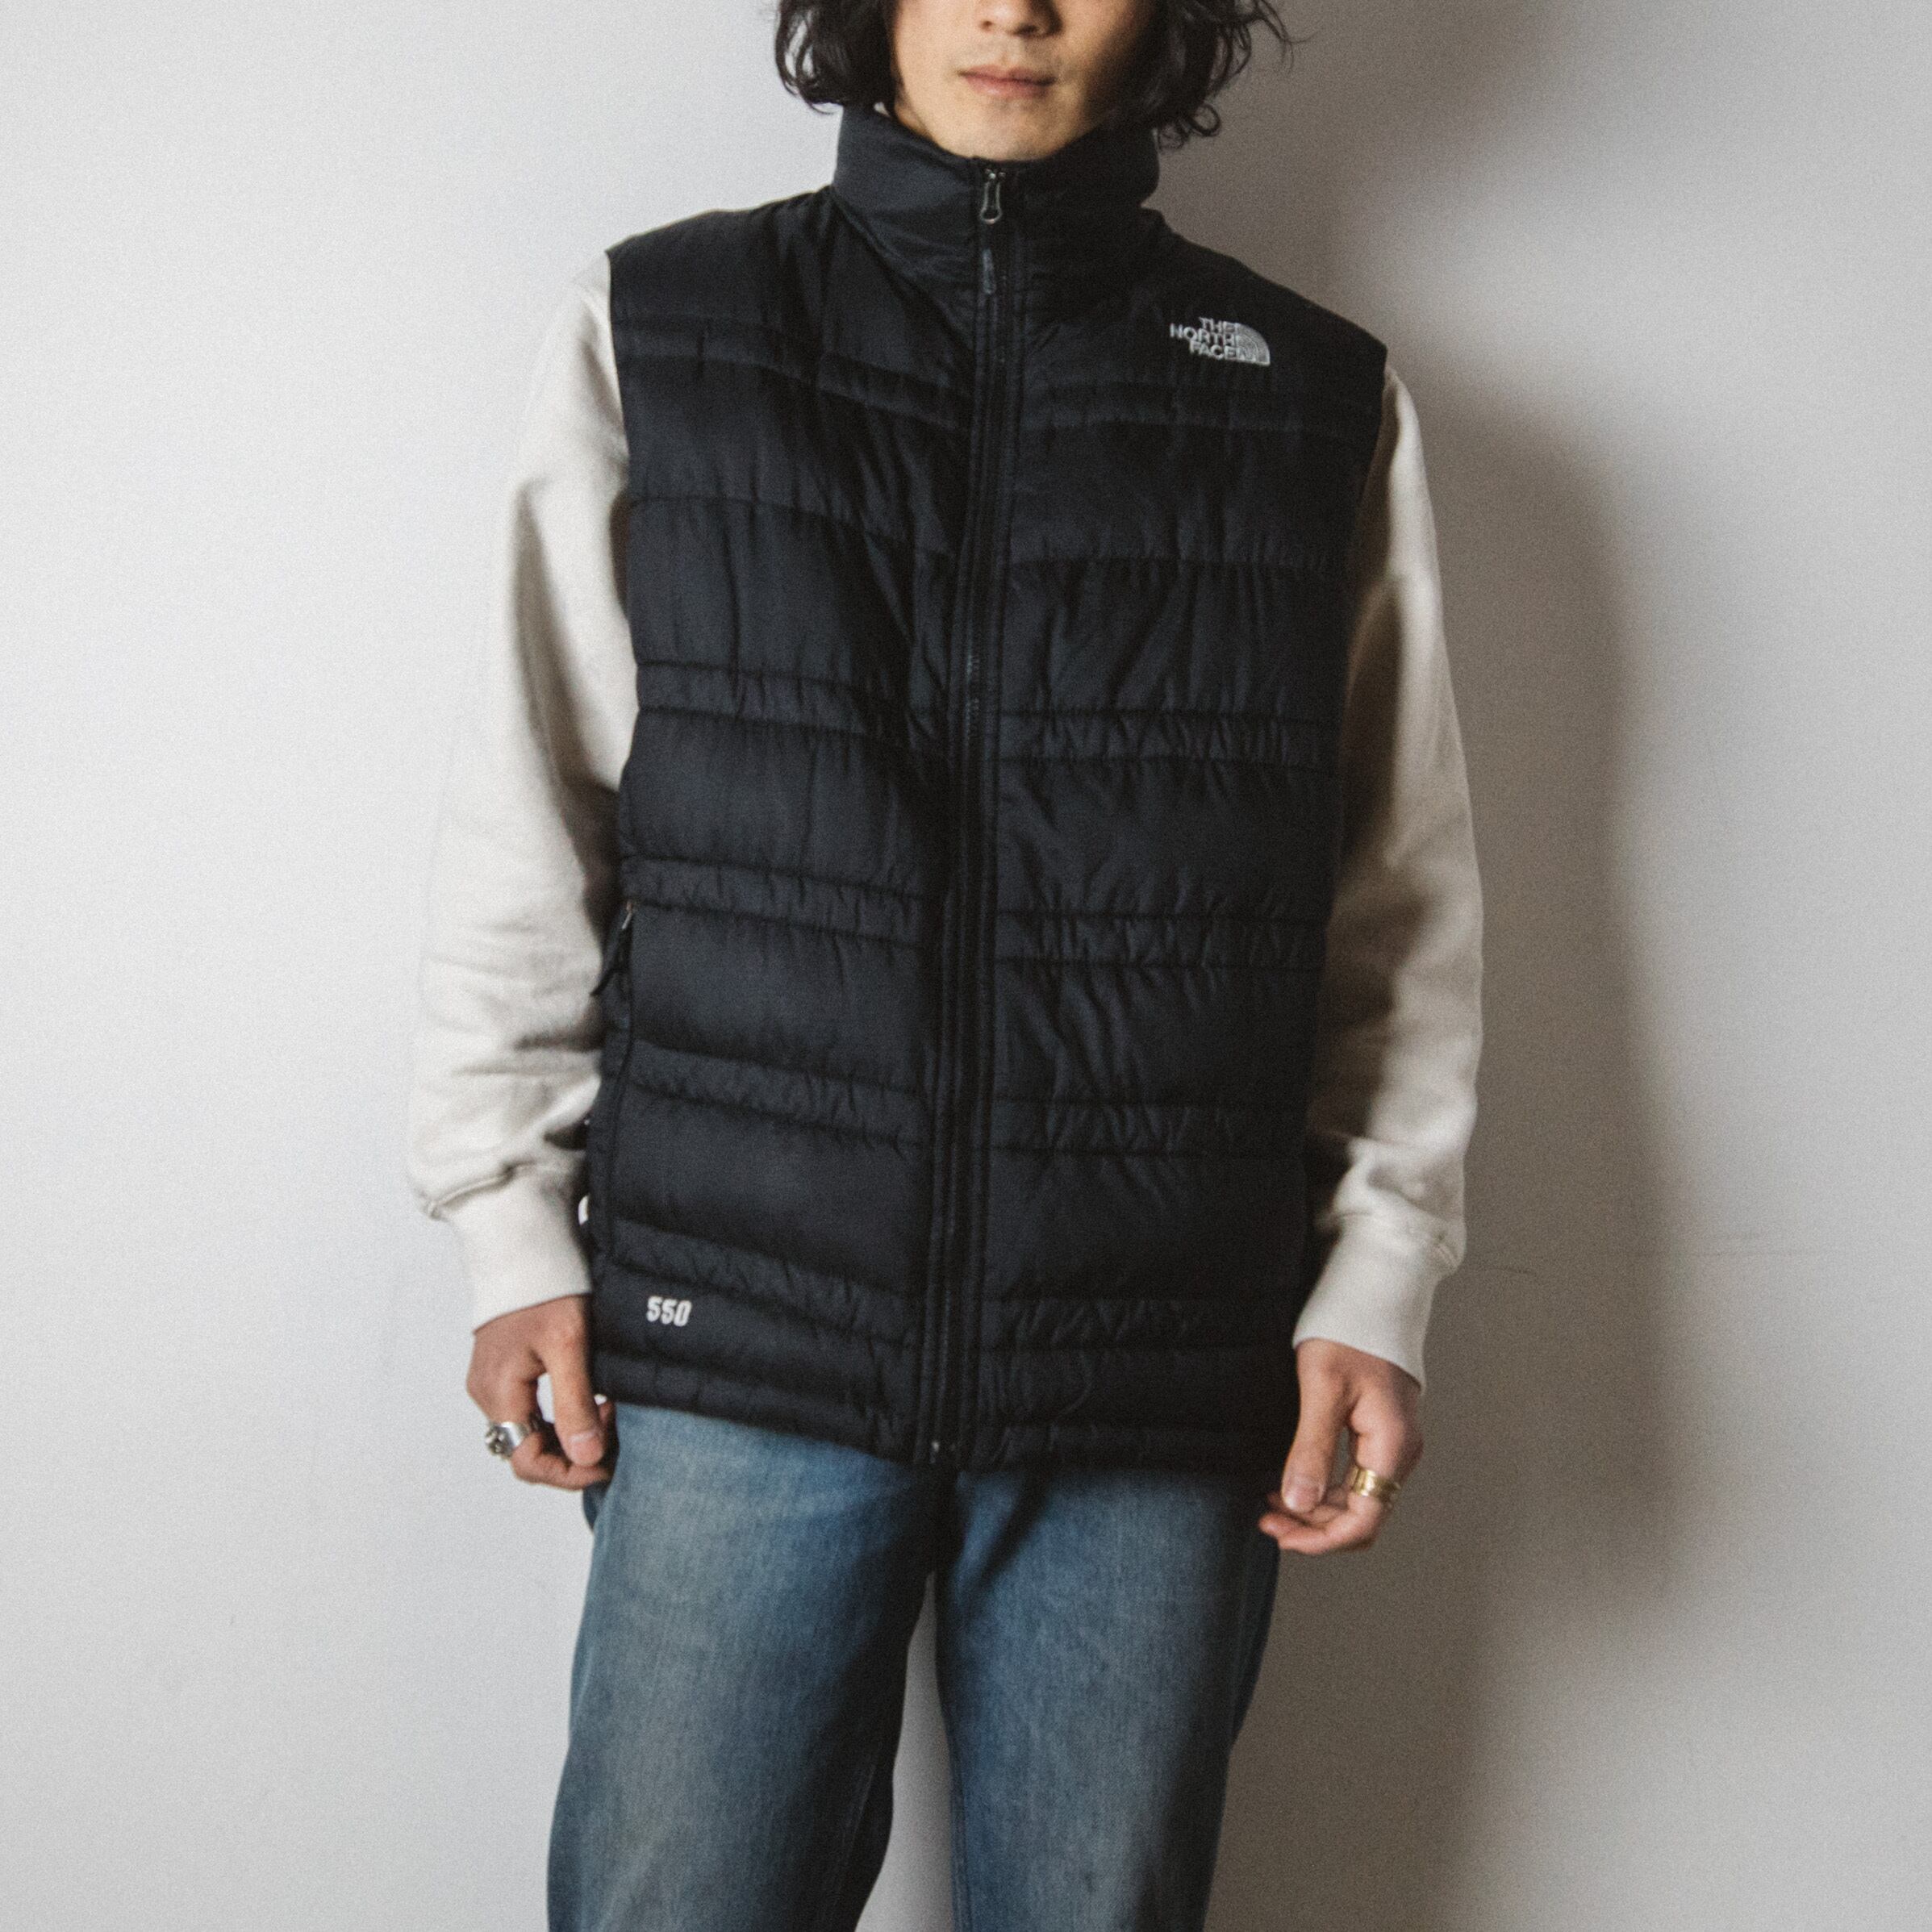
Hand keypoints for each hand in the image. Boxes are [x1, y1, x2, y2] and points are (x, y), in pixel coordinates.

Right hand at [467, 1294, 613, 1489]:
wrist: (524, 1243)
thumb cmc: (546, 1286)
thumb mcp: (568, 1344)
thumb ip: (574, 1403)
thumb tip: (585, 1457)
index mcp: (499, 1392)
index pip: (527, 1461)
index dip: (569, 1472)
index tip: (608, 1461)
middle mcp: (487, 1393)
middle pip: (528, 1450)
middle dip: (574, 1452)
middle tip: (615, 1429)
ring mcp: (492, 1381)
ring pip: (531, 1431)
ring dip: (570, 1433)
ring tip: (608, 1410)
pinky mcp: (503, 1369)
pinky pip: (530, 1410)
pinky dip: (561, 1415)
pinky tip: (591, 1398)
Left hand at [1259, 1338, 1421, 1553]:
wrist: (1372, 1292)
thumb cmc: (1348, 1329)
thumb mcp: (1321, 1387)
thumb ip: (1311, 1448)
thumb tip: (1298, 1502)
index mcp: (1391, 1444)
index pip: (1364, 1520)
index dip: (1320, 1538)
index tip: (1280, 1533)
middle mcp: (1400, 1451)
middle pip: (1362, 1515)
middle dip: (1314, 1527)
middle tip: (1267, 1518)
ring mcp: (1394, 1442)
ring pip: (1359, 1499)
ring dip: (1318, 1510)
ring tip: (1274, 1503)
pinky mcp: (1382, 1431)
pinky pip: (1357, 1476)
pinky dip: (1327, 1487)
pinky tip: (1296, 1480)